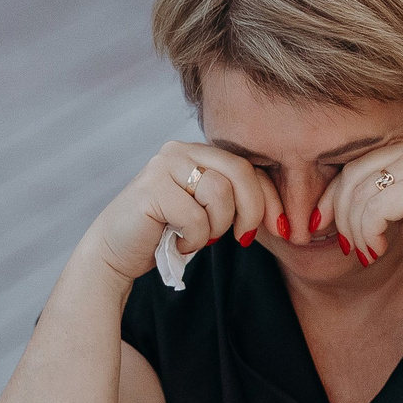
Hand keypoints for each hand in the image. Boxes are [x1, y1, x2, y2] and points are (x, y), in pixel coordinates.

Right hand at [83, 141, 270, 282]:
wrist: (116, 252)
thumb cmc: (167, 233)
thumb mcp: (211, 213)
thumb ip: (239, 203)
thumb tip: (286, 220)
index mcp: (198, 151)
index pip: (248, 166)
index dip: (270, 198)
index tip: (281, 228)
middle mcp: (180, 150)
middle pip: (240, 172)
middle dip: (251, 211)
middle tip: (243, 239)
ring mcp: (163, 165)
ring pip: (220, 194)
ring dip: (215, 228)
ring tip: (196, 237)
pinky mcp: (150, 188)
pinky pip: (195, 217)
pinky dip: (193, 239)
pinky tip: (177, 242)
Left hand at [316, 136, 402, 283]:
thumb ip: (375, 194)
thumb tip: (326, 204)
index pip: (356, 163)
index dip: (331, 195)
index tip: (320, 224)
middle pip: (352, 175)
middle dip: (339, 214)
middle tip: (346, 245)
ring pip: (359, 194)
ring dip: (355, 230)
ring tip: (367, 251)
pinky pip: (373, 210)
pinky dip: (368, 234)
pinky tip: (379, 250)